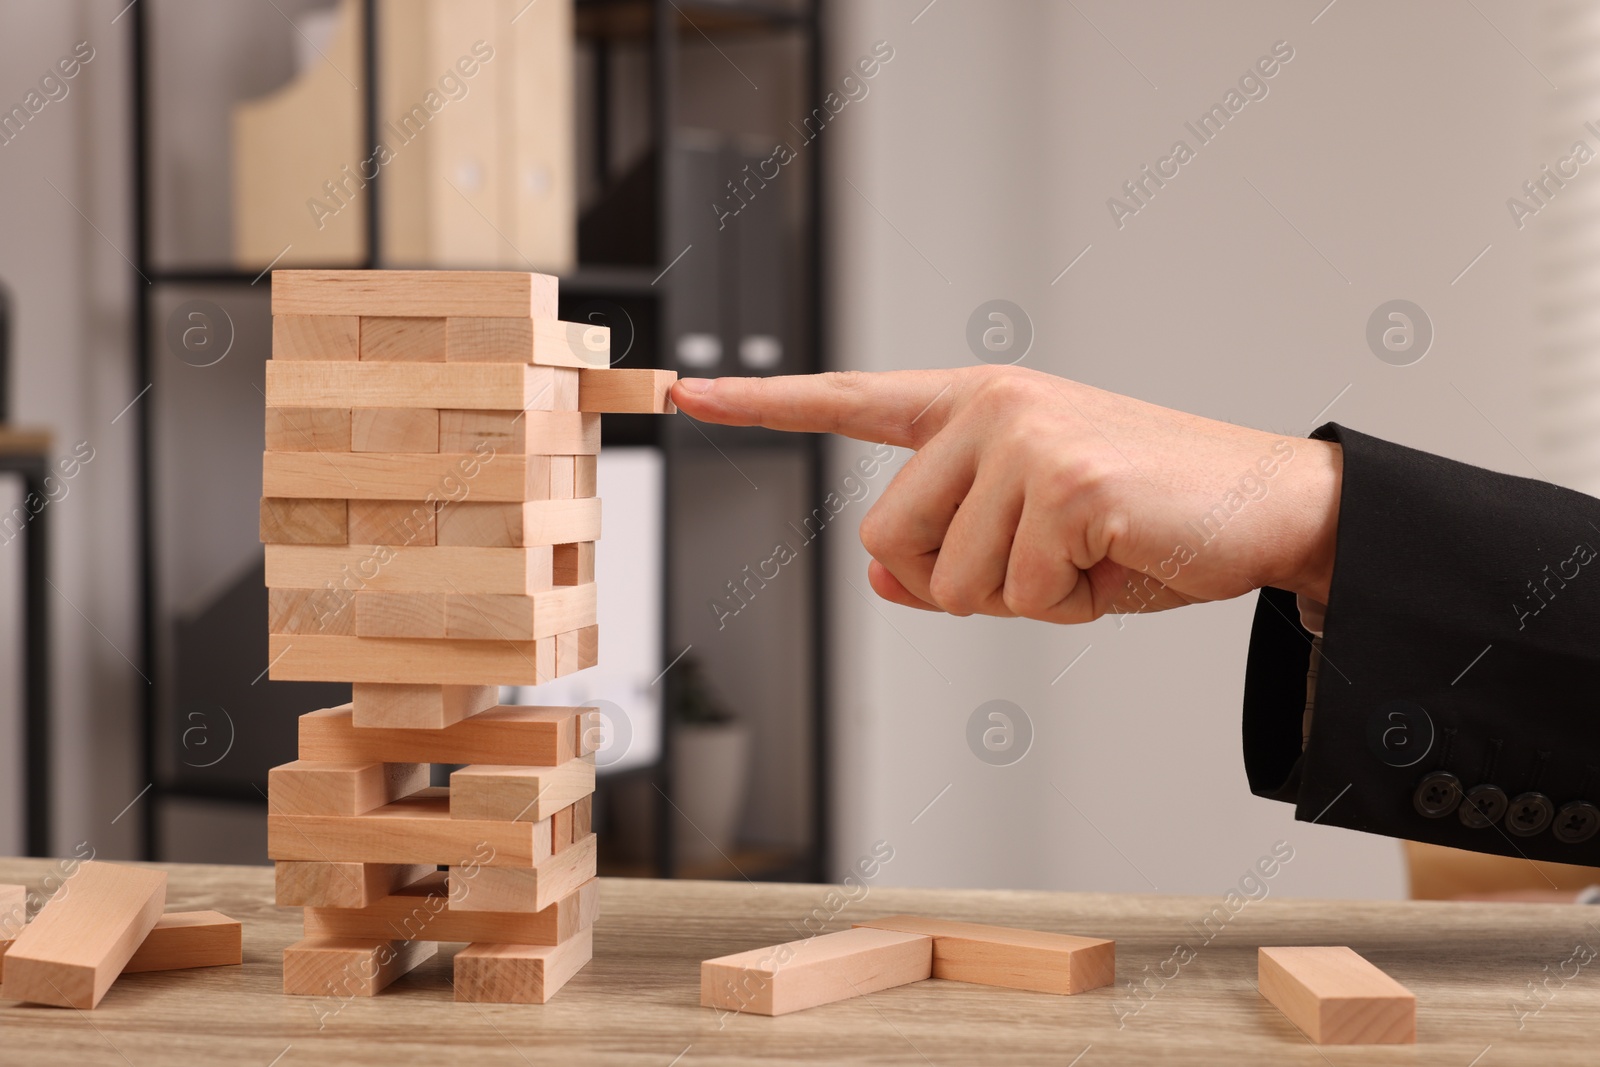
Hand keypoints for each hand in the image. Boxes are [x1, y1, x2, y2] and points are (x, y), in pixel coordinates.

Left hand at [671, 366, 1341, 623]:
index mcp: (973, 406)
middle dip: (958, 585)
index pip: (849, 399)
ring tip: (1091, 553)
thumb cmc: (1144, 520)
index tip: (683, 391)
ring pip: (950, 584)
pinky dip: (1070, 607)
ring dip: (1022, 600)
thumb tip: (880, 581)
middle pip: (887, 542)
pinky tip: (1118, 559)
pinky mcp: (1067, 481)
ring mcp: (1025, 437)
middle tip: (1045, 559)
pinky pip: (1020, 597)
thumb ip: (945, 551)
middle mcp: (989, 406)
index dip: (761, 404)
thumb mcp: (1030, 540)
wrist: (1265, 506)